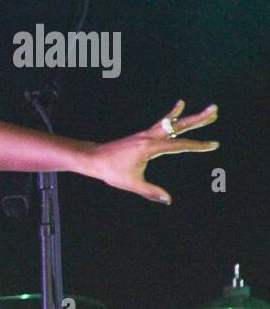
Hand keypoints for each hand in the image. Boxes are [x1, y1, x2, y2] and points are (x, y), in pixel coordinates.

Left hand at [88, 100, 218, 204]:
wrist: (93, 158)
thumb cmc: (110, 171)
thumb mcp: (131, 183)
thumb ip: (151, 192)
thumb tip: (168, 200)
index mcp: (149, 147)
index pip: (179, 145)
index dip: (198, 145)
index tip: (214, 144)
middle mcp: (149, 137)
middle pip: (178, 125)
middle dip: (198, 119)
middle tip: (214, 109)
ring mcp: (146, 134)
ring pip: (172, 122)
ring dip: (190, 116)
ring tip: (207, 110)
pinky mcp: (143, 135)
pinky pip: (162, 123)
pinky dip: (172, 116)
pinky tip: (179, 108)